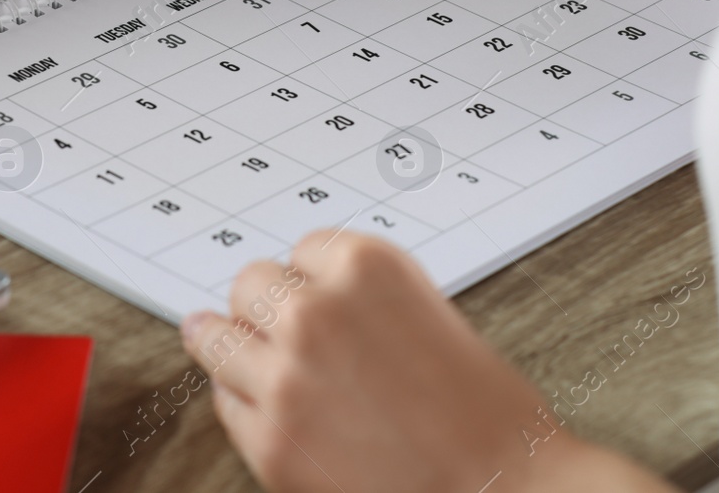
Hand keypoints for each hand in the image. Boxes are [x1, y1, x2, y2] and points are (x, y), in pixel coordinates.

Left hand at [180, 231, 670, 491]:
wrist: (501, 490)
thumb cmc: (486, 415)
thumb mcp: (429, 316)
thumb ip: (365, 299)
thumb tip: (310, 295)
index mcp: (367, 268)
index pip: (303, 249)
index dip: (310, 276)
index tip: (310, 291)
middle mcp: (317, 312)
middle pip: (251, 282)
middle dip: (265, 304)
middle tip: (272, 323)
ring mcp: (286, 376)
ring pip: (216, 334)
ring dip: (232, 343)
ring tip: (230, 346)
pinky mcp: (270, 439)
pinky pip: (224, 399)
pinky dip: (240, 399)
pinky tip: (262, 403)